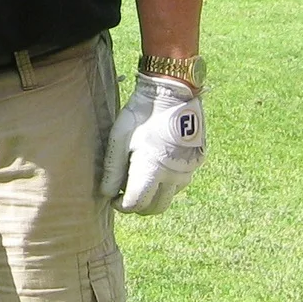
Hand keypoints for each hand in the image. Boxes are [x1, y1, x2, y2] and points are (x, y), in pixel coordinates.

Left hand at [101, 72, 205, 213]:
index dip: (122, 206)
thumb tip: (107, 193)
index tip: (113, 199)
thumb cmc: (141, 114)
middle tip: (125, 195)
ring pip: (169, 198)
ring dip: (154, 197)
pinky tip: (156, 171)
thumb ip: (113, 169)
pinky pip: (180, 184)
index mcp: (152, 170)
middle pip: (155, 208)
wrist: (171, 93)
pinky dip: (167, 186)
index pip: (137, 204)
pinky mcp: (196, 162)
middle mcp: (173, 175)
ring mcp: (187, 169)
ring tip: (139, 181)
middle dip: (138, 207)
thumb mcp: (119, 139)